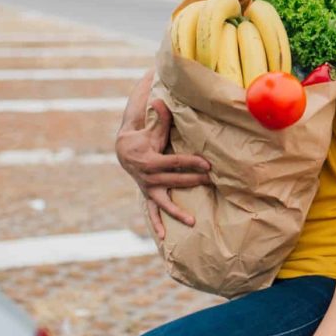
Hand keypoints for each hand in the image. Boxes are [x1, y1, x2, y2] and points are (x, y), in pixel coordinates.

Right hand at [115, 98, 210, 236]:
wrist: (123, 150)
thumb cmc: (144, 136)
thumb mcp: (151, 127)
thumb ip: (159, 117)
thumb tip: (159, 99)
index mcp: (150, 160)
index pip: (176, 162)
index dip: (192, 162)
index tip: (208, 164)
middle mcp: (149, 177)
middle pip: (175, 181)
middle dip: (194, 181)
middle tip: (212, 181)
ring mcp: (148, 188)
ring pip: (164, 202)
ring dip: (177, 212)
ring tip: (192, 222)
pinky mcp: (148, 195)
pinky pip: (153, 211)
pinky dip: (158, 223)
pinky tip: (164, 236)